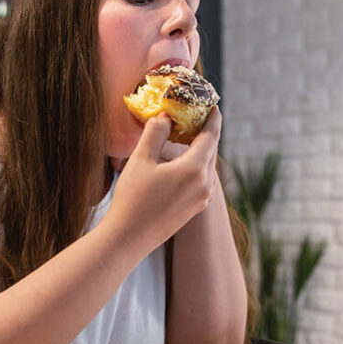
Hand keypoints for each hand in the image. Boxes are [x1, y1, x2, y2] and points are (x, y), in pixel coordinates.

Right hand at [105, 106, 221, 253]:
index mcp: (195, 169)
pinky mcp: (194, 209)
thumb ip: (156, 133)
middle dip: (206, 132)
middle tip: (198, 116)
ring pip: (206, 167)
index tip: (213, 105)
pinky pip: (201, 180)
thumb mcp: (141, 159)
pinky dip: (195, 166)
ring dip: (200, 150)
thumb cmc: (133, 198)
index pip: (210, 136)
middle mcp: (204, 185)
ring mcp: (201, 199)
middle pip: (211, 151)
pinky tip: (182, 163)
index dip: (212, 118)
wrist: (129, 238)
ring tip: (188, 137)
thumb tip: (166, 117)